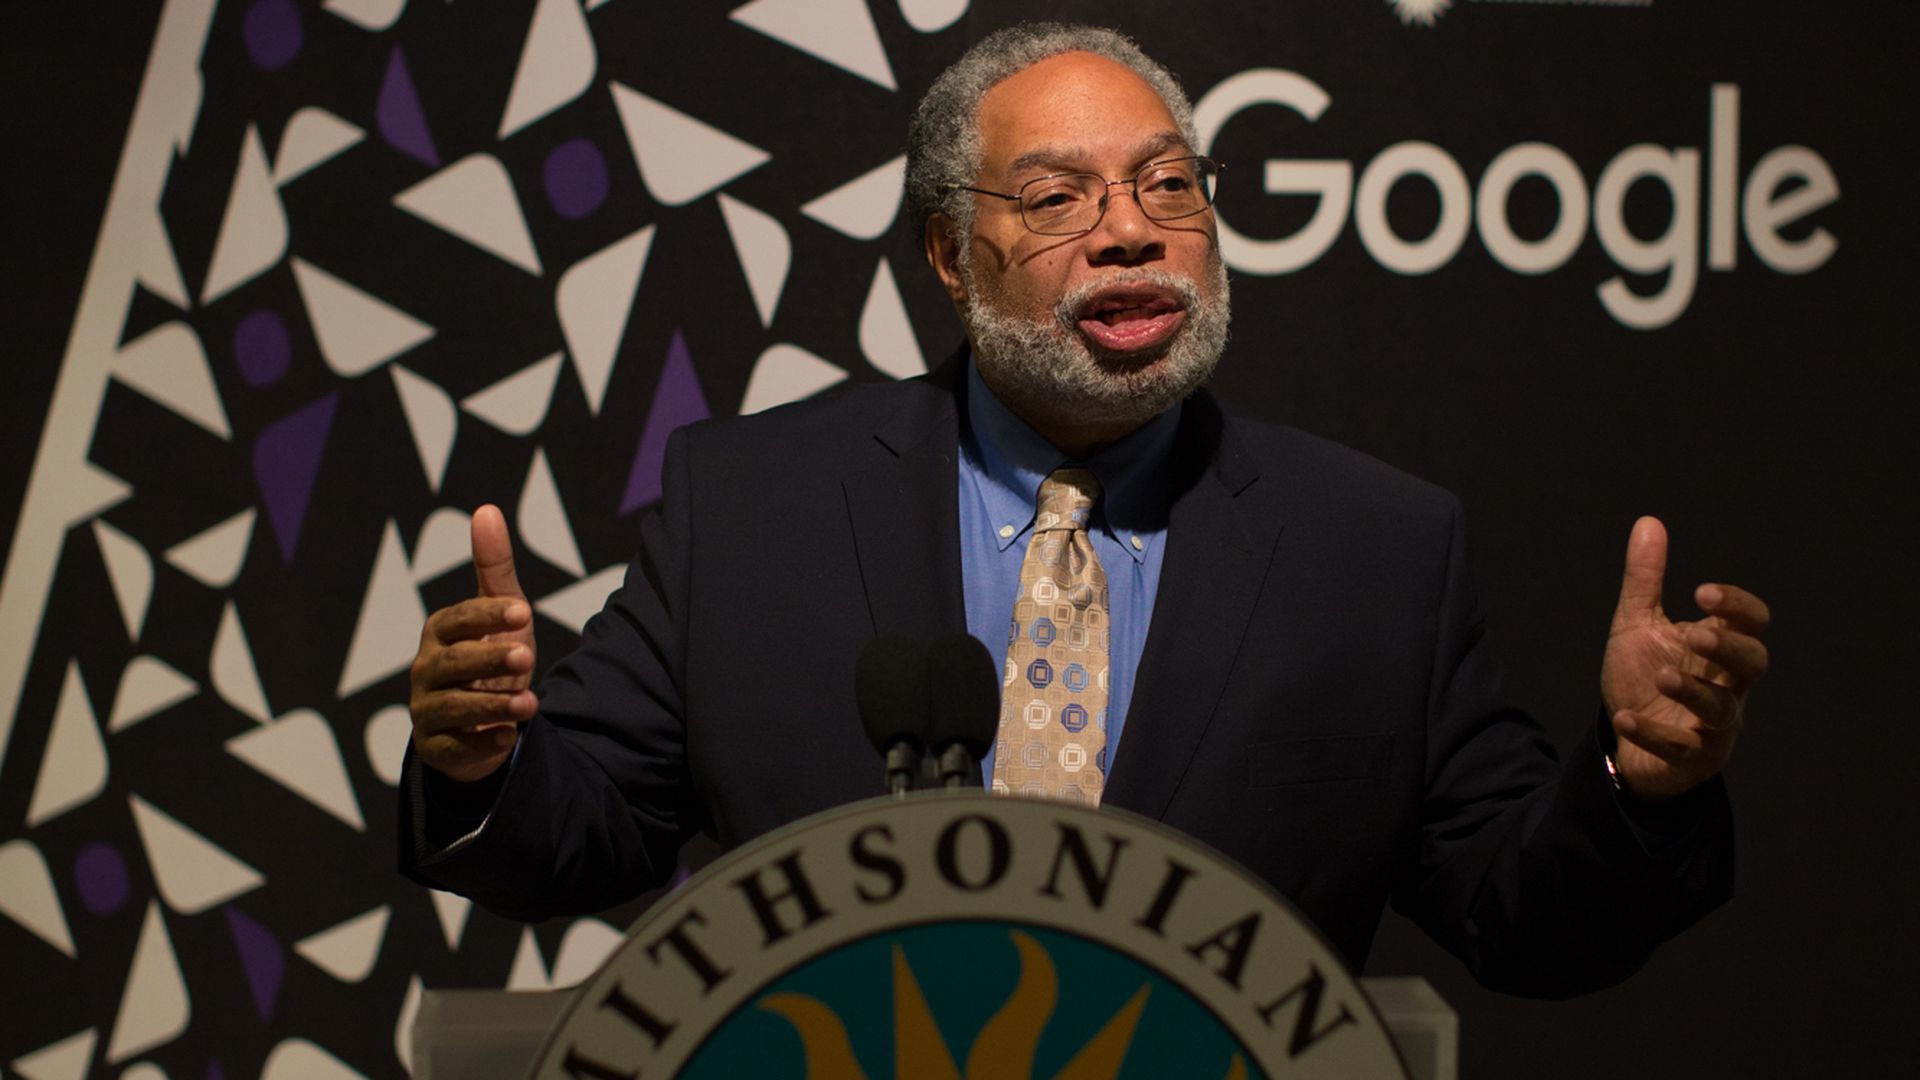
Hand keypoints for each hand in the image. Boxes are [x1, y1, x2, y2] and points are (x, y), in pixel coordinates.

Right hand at [408, 505, 537, 781]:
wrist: (486, 719)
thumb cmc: (493, 656)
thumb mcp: (502, 612)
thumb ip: (494, 566)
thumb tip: (487, 509)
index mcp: (440, 633)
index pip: (457, 619)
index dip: (487, 616)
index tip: (524, 612)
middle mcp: (427, 670)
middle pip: (452, 664)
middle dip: (488, 660)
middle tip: (526, 656)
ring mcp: (429, 710)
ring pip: (454, 707)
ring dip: (491, 706)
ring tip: (530, 704)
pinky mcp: (437, 748)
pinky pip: (455, 748)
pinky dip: (482, 745)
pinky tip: (510, 738)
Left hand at [1601, 516, 1770, 802]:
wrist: (1625, 741)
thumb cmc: (1643, 676)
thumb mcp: (1637, 625)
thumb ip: (1646, 580)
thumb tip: (1649, 522)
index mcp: (1719, 647)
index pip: (1752, 623)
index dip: (1737, 607)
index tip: (1702, 592)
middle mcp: (1727, 685)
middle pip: (1755, 664)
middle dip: (1729, 648)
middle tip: (1695, 634)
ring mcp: (1713, 724)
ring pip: (1724, 709)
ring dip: (1695, 692)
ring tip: (1663, 676)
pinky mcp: (1691, 757)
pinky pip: (1682, 749)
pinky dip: (1653, 733)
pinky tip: (1624, 718)